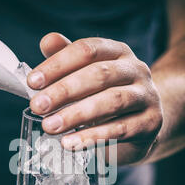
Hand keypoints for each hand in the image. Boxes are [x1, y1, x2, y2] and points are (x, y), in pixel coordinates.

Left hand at [28, 33, 162, 164]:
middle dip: (64, 90)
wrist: (142, 125)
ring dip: (76, 114)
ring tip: (50, 126)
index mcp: (117, 52)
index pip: (87, 50)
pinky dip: (93, 137)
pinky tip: (71, 143)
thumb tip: (46, 41)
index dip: (58, 64)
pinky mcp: (151, 123)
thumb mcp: (86, 78)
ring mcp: (147, 96)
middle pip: (99, 74)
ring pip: (111, 102)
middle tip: (37, 106)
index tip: (33, 82)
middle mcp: (136, 69)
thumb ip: (67, 60)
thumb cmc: (107, 98)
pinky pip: (120, 129)